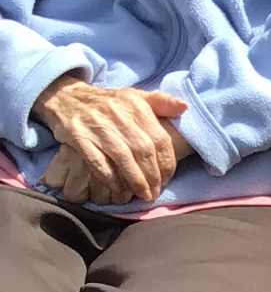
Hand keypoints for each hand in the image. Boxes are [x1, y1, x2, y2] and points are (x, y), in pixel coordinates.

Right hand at [32, 76, 188, 203]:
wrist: (66, 97)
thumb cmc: (108, 103)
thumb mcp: (135, 96)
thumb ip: (160, 102)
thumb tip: (184, 106)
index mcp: (134, 104)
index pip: (159, 138)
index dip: (167, 162)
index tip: (168, 178)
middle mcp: (117, 113)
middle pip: (143, 150)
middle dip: (153, 175)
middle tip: (156, 192)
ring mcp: (96, 125)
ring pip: (123, 157)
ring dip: (136, 180)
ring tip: (143, 195)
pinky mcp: (78, 137)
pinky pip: (99, 162)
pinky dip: (112, 179)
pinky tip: (120, 190)